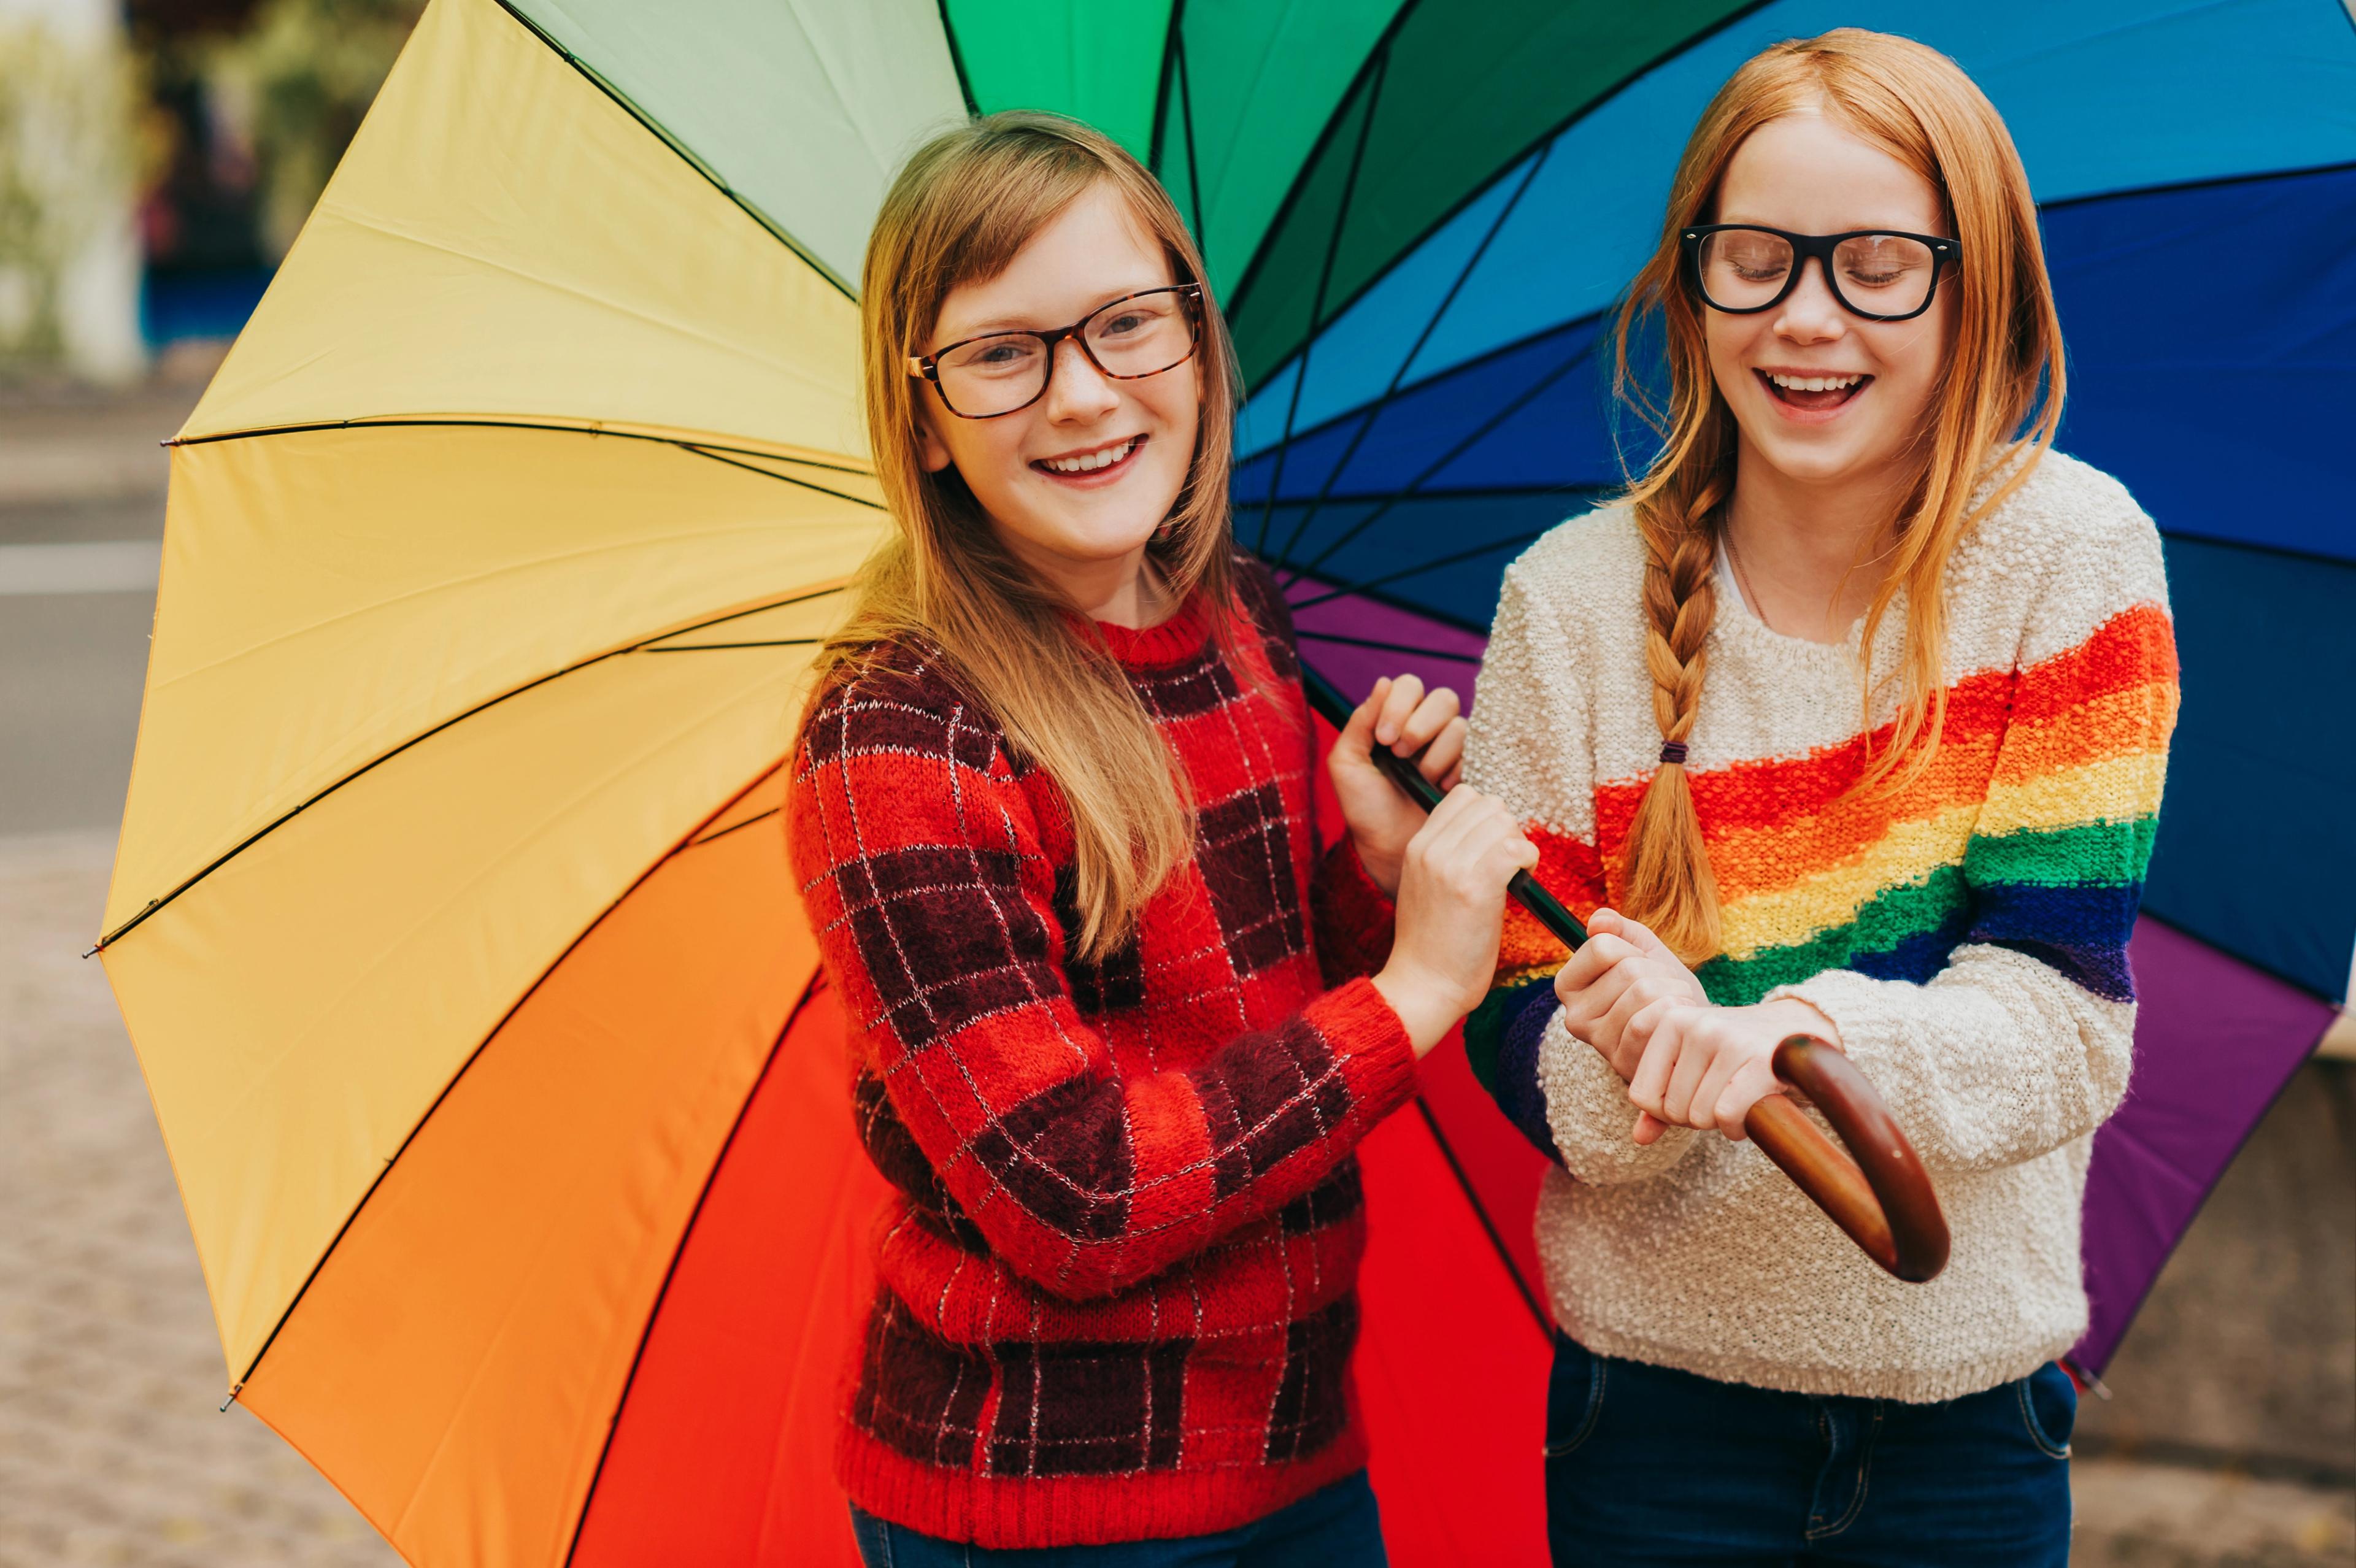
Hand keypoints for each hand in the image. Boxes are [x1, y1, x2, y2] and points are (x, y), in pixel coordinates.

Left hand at [1328, 674, 1465, 896]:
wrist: (1389, 848)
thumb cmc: (1365, 809)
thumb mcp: (1347, 764)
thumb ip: (1360, 722)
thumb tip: (1382, 683)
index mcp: (1394, 721)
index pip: (1408, 686)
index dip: (1399, 704)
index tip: (1383, 738)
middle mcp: (1425, 729)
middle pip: (1442, 697)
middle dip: (1420, 724)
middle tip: (1400, 753)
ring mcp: (1450, 749)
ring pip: (1459, 724)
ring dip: (1435, 752)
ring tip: (1420, 777)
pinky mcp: (1469, 769)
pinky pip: (1474, 752)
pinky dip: (1454, 767)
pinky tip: (1438, 786)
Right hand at [1371, 785, 1537, 1056]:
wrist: (1424, 985)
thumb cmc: (1432, 943)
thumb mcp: (1424, 886)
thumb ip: (1445, 854)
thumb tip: (1485, 833)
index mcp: (1417, 845)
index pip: (1463, 796)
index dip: (1487, 818)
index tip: (1491, 848)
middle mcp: (1431, 849)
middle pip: (1489, 805)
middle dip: (1507, 830)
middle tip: (1507, 865)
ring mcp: (1451, 866)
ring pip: (1504, 823)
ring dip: (1519, 846)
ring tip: (1514, 876)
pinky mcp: (1475, 888)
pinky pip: (1517, 850)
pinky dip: (1528, 863)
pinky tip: (1520, 885)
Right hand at [1553, 909, 1708, 1143]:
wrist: (1689, 1035)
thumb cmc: (1663, 991)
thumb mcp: (1644, 953)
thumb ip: (1621, 930)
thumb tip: (1598, 920)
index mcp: (1570, 984)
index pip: (1602, 946)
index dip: (1635, 950)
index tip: (1642, 965)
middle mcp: (1575, 1016)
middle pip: (1627, 969)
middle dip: (1659, 972)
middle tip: (1665, 988)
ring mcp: (1598, 1042)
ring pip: (1642, 992)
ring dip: (1672, 991)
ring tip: (1674, 1003)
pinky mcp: (1623, 1061)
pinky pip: (1650, 1021)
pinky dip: (1676, 1012)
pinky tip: (1678, 1021)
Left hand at [1625, 997, 1843, 1142]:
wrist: (1800, 1032)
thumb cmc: (1737, 1056)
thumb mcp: (1692, 1068)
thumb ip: (1662, 1101)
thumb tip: (1639, 1138)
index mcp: (1669, 1020)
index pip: (1641, 1094)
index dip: (1666, 1111)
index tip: (1693, 1095)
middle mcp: (1694, 1025)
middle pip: (1672, 1110)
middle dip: (1698, 1117)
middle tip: (1722, 1097)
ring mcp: (1727, 1039)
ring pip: (1699, 1116)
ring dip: (1720, 1122)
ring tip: (1738, 1098)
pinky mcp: (1758, 1060)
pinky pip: (1727, 1115)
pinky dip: (1739, 1126)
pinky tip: (1752, 1109)